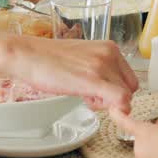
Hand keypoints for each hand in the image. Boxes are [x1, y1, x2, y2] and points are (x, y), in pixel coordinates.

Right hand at [7, 36, 137, 110]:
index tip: (99, 92)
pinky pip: (121, 100)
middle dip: (112, 98)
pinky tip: (91, 103)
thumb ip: (101, 71)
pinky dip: (116, 110)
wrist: (28, 55)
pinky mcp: (93, 79)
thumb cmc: (50, 59)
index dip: (116, 91)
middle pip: (129, 89)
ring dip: (105, 103)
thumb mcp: (83, 59)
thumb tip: (113, 94)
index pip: (129, 78)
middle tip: (89, 95)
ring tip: (81, 93)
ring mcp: (102, 66)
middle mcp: (110, 54)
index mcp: (110, 47)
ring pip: (125, 97)